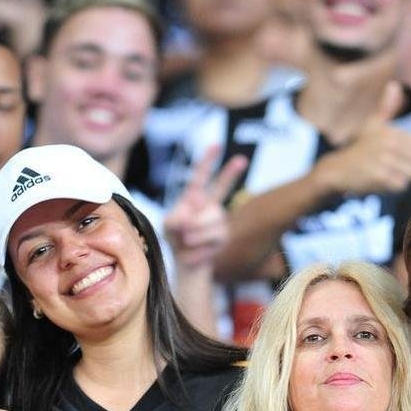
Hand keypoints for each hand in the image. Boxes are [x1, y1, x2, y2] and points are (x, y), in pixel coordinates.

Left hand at [164, 146, 248, 270]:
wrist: (186, 265)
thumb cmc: (175, 240)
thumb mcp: (168, 226)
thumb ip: (176, 217)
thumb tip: (192, 213)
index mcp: (194, 198)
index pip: (201, 176)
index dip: (208, 161)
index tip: (217, 145)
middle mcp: (210, 205)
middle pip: (221, 187)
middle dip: (231, 172)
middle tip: (242, 158)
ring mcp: (219, 220)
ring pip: (211, 219)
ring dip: (194, 234)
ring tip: (185, 241)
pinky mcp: (224, 236)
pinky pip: (212, 238)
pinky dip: (198, 248)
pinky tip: (192, 254)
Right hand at [313, 81, 410, 195]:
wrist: (337, 170)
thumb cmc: (359, 147)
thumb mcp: (372, 125)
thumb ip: (386, 107)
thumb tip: (394, 84)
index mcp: (391, 132)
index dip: (409, 155)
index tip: (393, 156)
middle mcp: (388, 144)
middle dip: (406, 169)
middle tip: (389, 169)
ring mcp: (384, 160)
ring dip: (400, 179)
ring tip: (385, 175)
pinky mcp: (379, 176)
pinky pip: (401, 185)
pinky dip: (393, 188)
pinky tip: (380, 182)